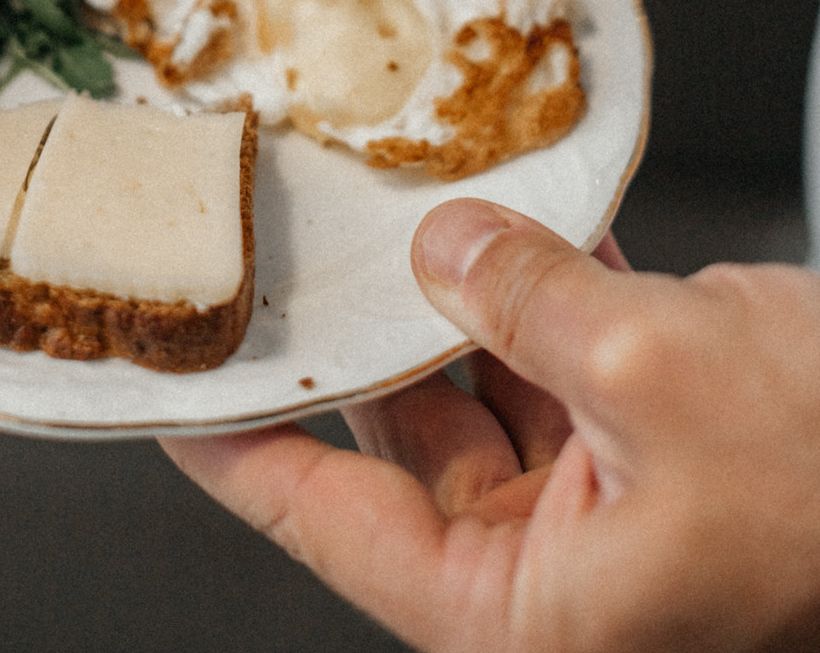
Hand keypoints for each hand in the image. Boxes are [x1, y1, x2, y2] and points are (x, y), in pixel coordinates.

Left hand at [161, 201, 819, 652]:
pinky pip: (549, 338)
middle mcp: (550, 563)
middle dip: (352, 334)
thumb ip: (520, 298)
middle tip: (281, 248)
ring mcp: (599, 487)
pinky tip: (492, 209)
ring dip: (441, 287)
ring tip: (379, 208)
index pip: (328, 524)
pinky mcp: (646, 420)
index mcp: (526, 611)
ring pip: (473, 372)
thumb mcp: (654, 370)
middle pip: (399, 437)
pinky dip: (523, 273)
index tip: (165, 389)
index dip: (238, 449)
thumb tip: (443, 245)